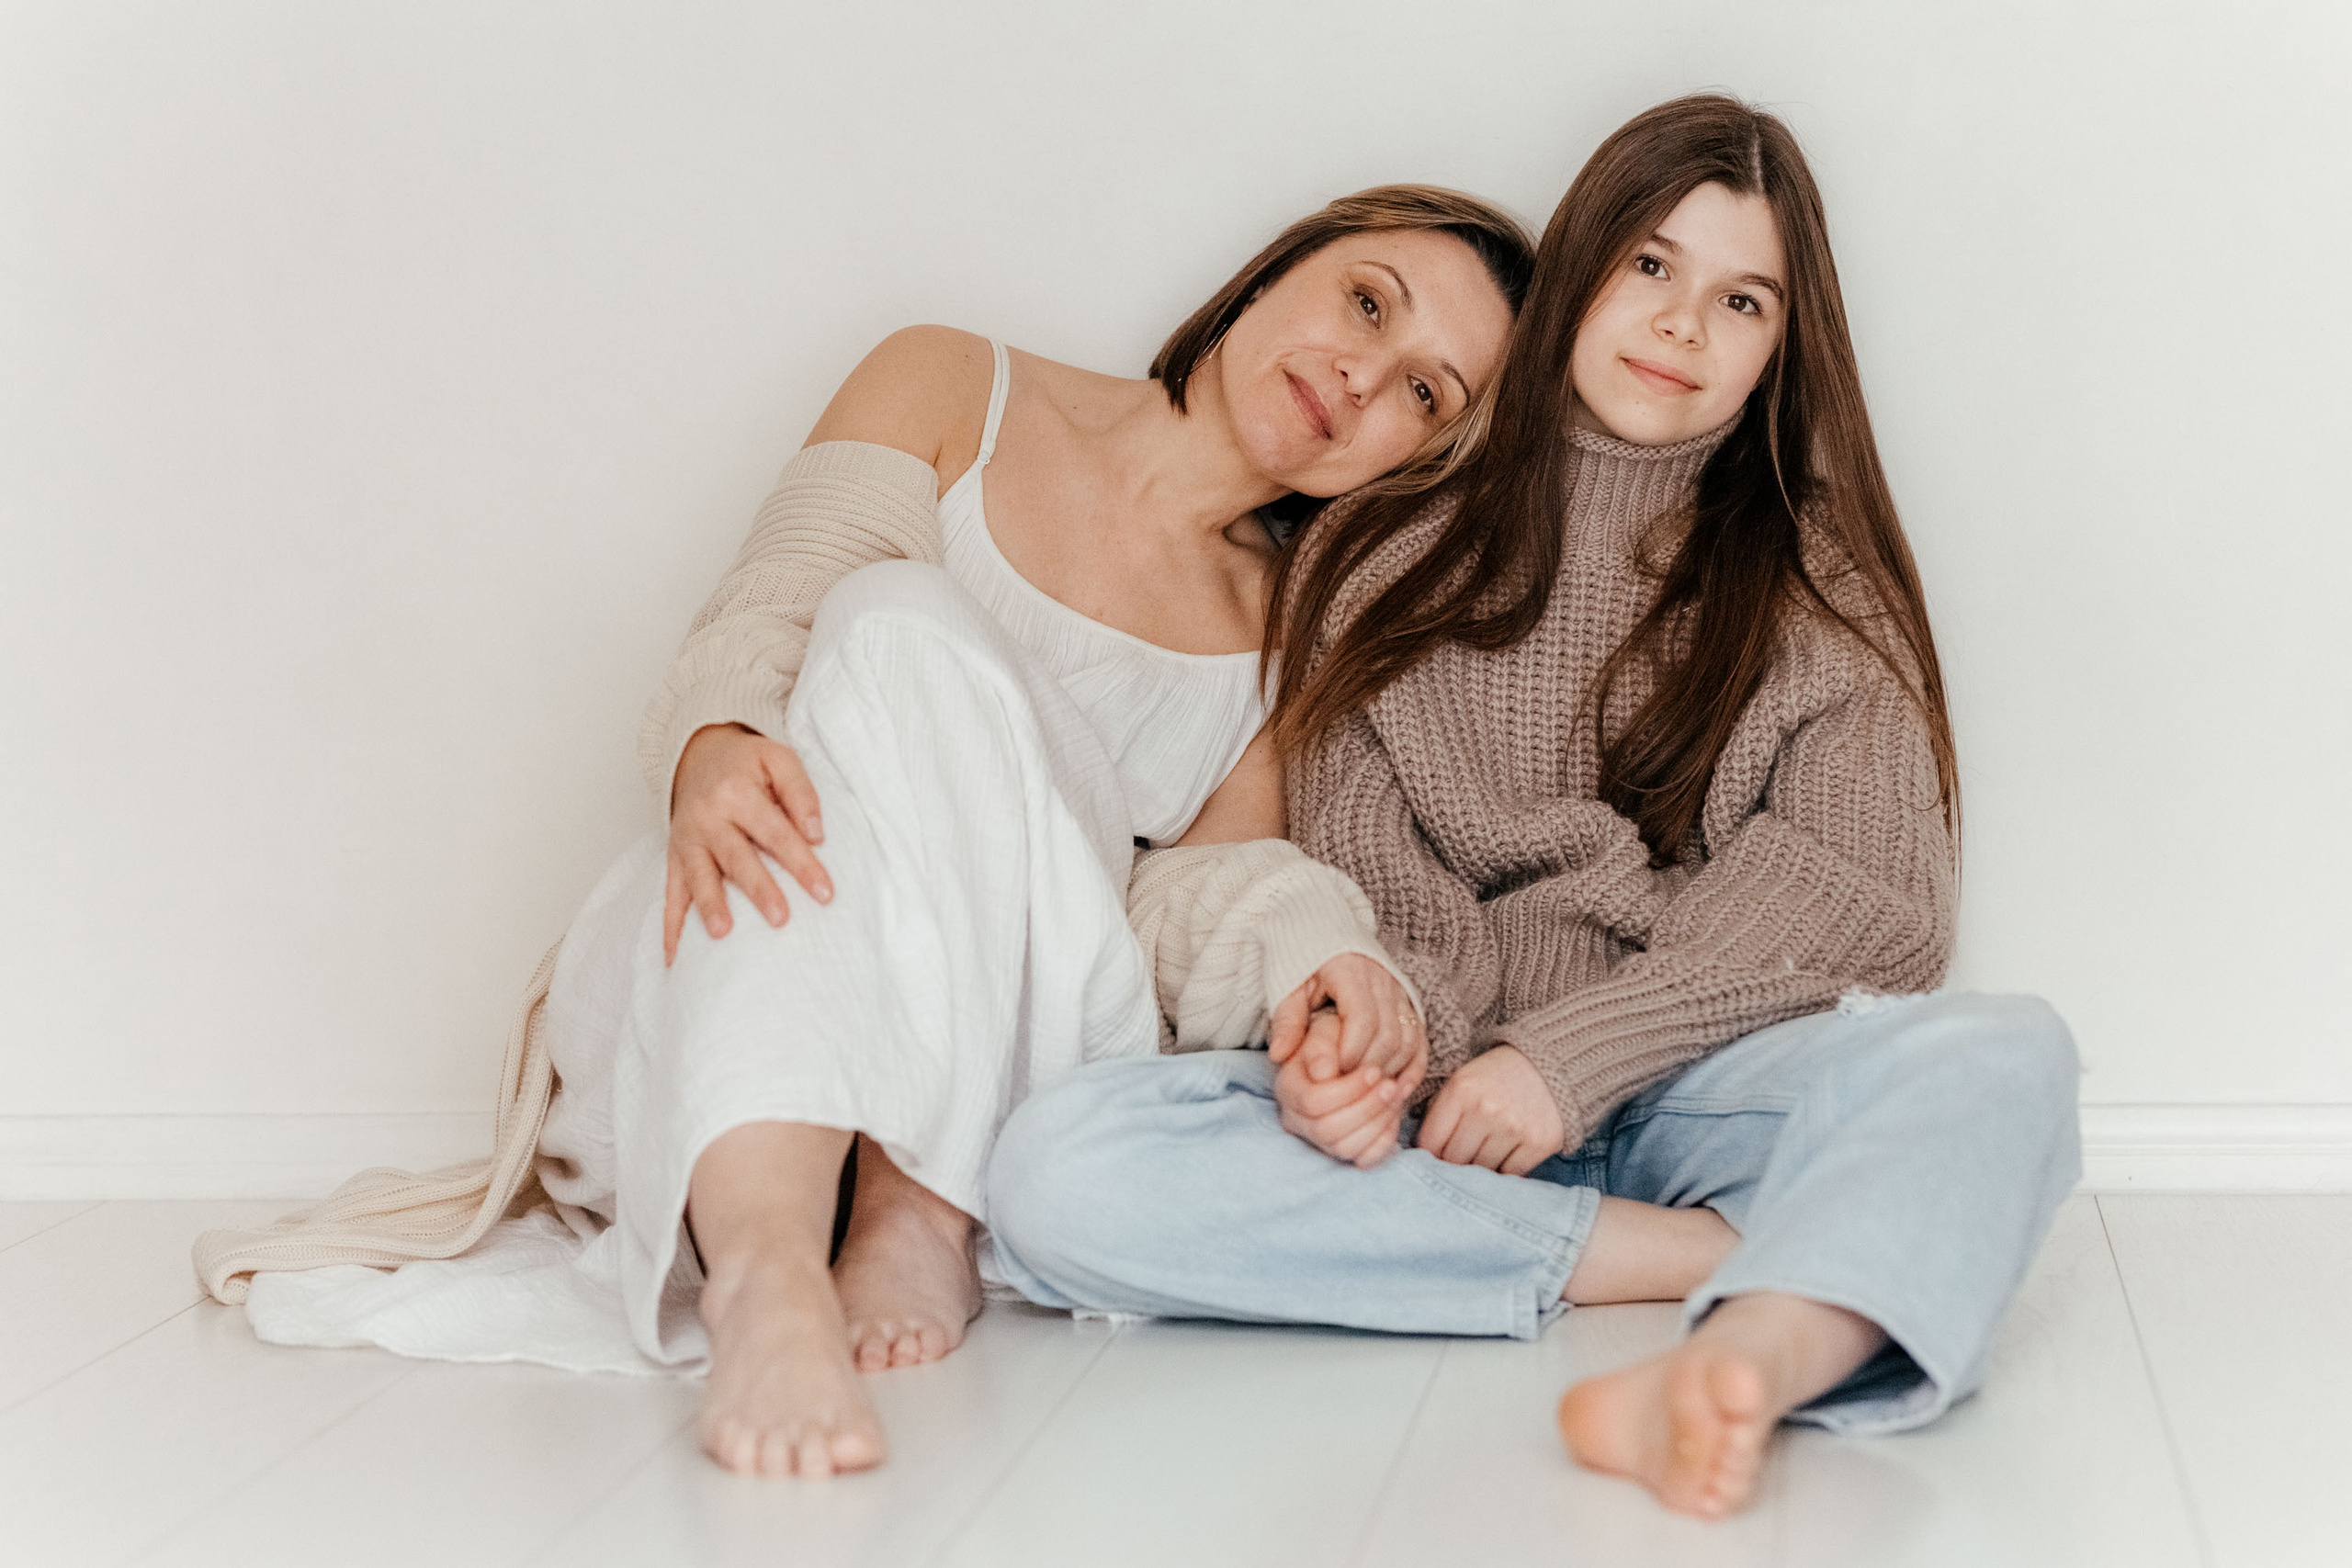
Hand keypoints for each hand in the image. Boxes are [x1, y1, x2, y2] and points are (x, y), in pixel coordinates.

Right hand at [664, 723, 831, 963]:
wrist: (698, 754)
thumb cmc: (746, 763)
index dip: (801, 863)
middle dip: (759, 889)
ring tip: (722, 933)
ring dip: (710, 906)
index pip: (776, 833)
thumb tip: (817, 834)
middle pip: (737, 858)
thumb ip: (800, 791)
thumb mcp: (779, 758)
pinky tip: (675, 957)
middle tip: (781, 918)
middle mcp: (708, 818)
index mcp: (737, 793)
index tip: (825, 892)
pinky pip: (670, 894)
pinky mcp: (675, 858)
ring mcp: (688, 841)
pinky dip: (671, 927)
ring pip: (699, 877)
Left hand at [1268, 953, 1423, 1083]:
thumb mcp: (1286, 985)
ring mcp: (1400, 992)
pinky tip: (1395, 1090)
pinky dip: (1411, 1068)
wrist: (1322, 930)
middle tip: (1344, 1087)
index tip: (1331, 1073)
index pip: (1363, 1020)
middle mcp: (1384, 980)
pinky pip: (1420, 1041)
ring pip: (1408, 1040)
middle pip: (1389, 1035)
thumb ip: (1286, 1019)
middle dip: (1367, 1068)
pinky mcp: (1409, 1004)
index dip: (1350, 1053)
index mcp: (1352, 971)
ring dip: (1388, 1071)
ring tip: (1363, 1090)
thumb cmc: (1301, 960)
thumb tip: (1279, 1056)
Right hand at [1274, 1010, 1410, 1168]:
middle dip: (1366, 1108)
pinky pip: (1361, 1159)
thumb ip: (1320, 1045)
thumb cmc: (1334, 1039)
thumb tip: (1323, 1072)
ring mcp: (1316, 1139)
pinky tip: (1392, 1115)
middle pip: (1327, 1130)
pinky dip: (1382, 1141)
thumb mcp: (1325, 1030)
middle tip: (1391, 1085)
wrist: (1343, 1052)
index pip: (1313, 1102)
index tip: (1375, 1070)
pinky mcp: (1338, 1150)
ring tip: (1396, 1095)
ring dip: (1377, 1123)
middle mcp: (1295, 1119)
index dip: (1348, 1090)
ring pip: (1345, 1148)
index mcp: (1287, 1088)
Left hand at [1415, 1045, 1563, 1175]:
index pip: (1431, 1142)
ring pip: (1481, 1170)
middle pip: (1454, 1160)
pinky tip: (1507, 1154)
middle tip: (1464, 1156)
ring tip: (1487, 1151)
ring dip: (1481, 1167)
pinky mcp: (1538, 1143)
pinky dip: (1506, 1170)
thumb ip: (1440, 1113)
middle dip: (1455, 1162)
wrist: (1550, 1067)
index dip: (1430, 1154)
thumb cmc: (1497, 1078)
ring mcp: (1513, 1128)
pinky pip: (1510, 1174)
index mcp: (1460, 1090)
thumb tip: (1422, 1154)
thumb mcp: (1463, 1082)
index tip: (1435, 1156)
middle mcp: (1485, 1110)